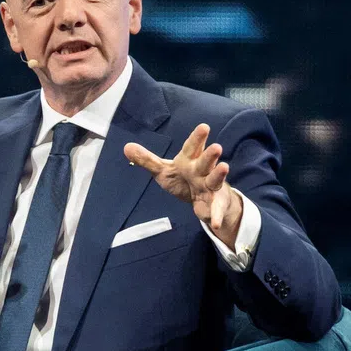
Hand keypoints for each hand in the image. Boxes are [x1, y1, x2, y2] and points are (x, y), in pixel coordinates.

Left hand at [124, 123, 241, 245]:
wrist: (204, 199)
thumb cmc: (184, 178)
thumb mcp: (164, 170)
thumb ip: (147, 160)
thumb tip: (126, 147)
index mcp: (190, 160)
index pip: (192, 147)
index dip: (197, 138)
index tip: (203, 127)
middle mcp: (202, 170)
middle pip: (205, 161)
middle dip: (210, 155)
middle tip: (216, 147)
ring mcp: (210, 186)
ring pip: (215, 179)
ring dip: (219, 174)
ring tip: (224, 167)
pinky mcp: (214, 203)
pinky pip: (215, 210)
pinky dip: (215, 216)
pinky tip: (215, 224)